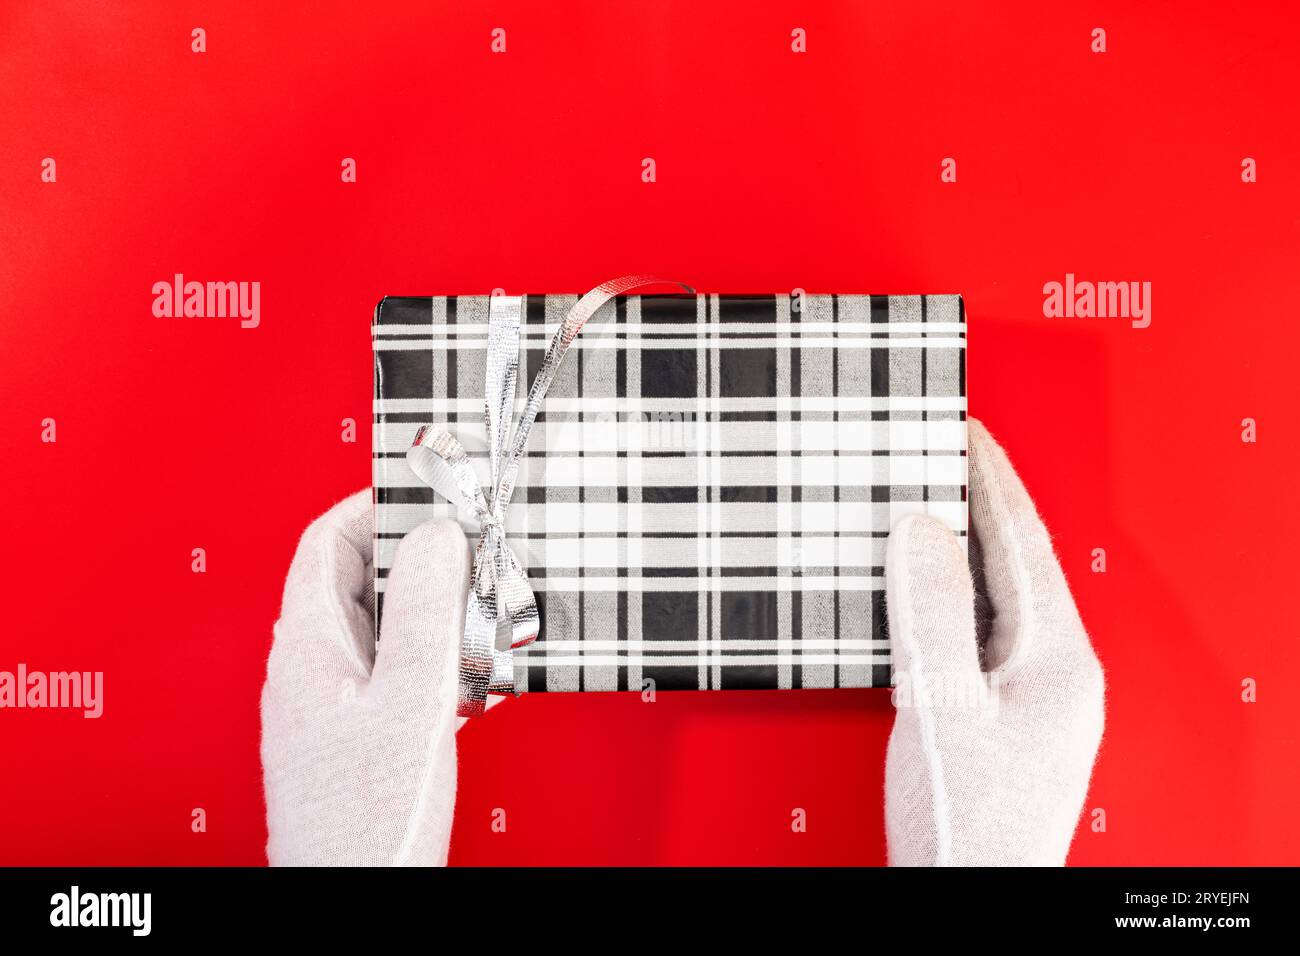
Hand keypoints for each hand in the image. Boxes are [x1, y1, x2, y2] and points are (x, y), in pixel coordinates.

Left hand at [260, 490, 471, 865]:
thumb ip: (424, 611)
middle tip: (471, 551)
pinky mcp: (357, 734)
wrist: (358, 896)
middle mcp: (311, 670)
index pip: (326, 542)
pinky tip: (472, 673)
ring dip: (433, 610)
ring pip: (382, 626)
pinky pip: (394, 668)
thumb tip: (436, 536)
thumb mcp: (411, 699)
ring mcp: (331, 704)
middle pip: (357, 580)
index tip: (427, 492)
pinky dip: (435, 655)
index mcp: (307, 648)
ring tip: (481, 613)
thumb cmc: (368, 822)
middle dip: (418, 557)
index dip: (373, 505)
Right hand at [884, 419, 1104, 865]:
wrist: (969, 894)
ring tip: (929, 499)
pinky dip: (945, 591)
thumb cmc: (971, 828)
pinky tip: (919, 584)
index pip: (1021, 543)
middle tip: (946, 447)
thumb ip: (932, 617)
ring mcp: (1029, 694)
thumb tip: (921, 532)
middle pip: (1014, 562)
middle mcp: (1054, 671)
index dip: (990, 478)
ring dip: (961, 543)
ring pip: (993, 593)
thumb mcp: (944, 711)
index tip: (965, 428)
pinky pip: (974, 627)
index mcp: (1058, 659)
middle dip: (980, 500)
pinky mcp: (998, 713)